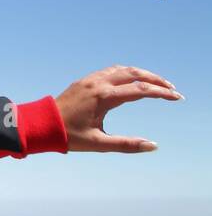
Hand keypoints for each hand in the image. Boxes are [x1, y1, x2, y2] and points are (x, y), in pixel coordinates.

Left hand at [55, 66, 180, 152]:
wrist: (39, 125)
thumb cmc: (67, 136)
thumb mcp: (98, 143)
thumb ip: (126, 144)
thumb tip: (152, 145)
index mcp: (103, 98)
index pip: (140, 91)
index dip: (161, 93)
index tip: (176, 97)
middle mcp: (97, 84)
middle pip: (134, 74)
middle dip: (155, 79)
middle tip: (171, 88)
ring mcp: (89, 81)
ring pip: (121, 70)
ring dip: (141, 74)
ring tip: (155, 83)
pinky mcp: (83, 82)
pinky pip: (109, 71)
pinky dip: (126, 73)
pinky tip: (131, 81)